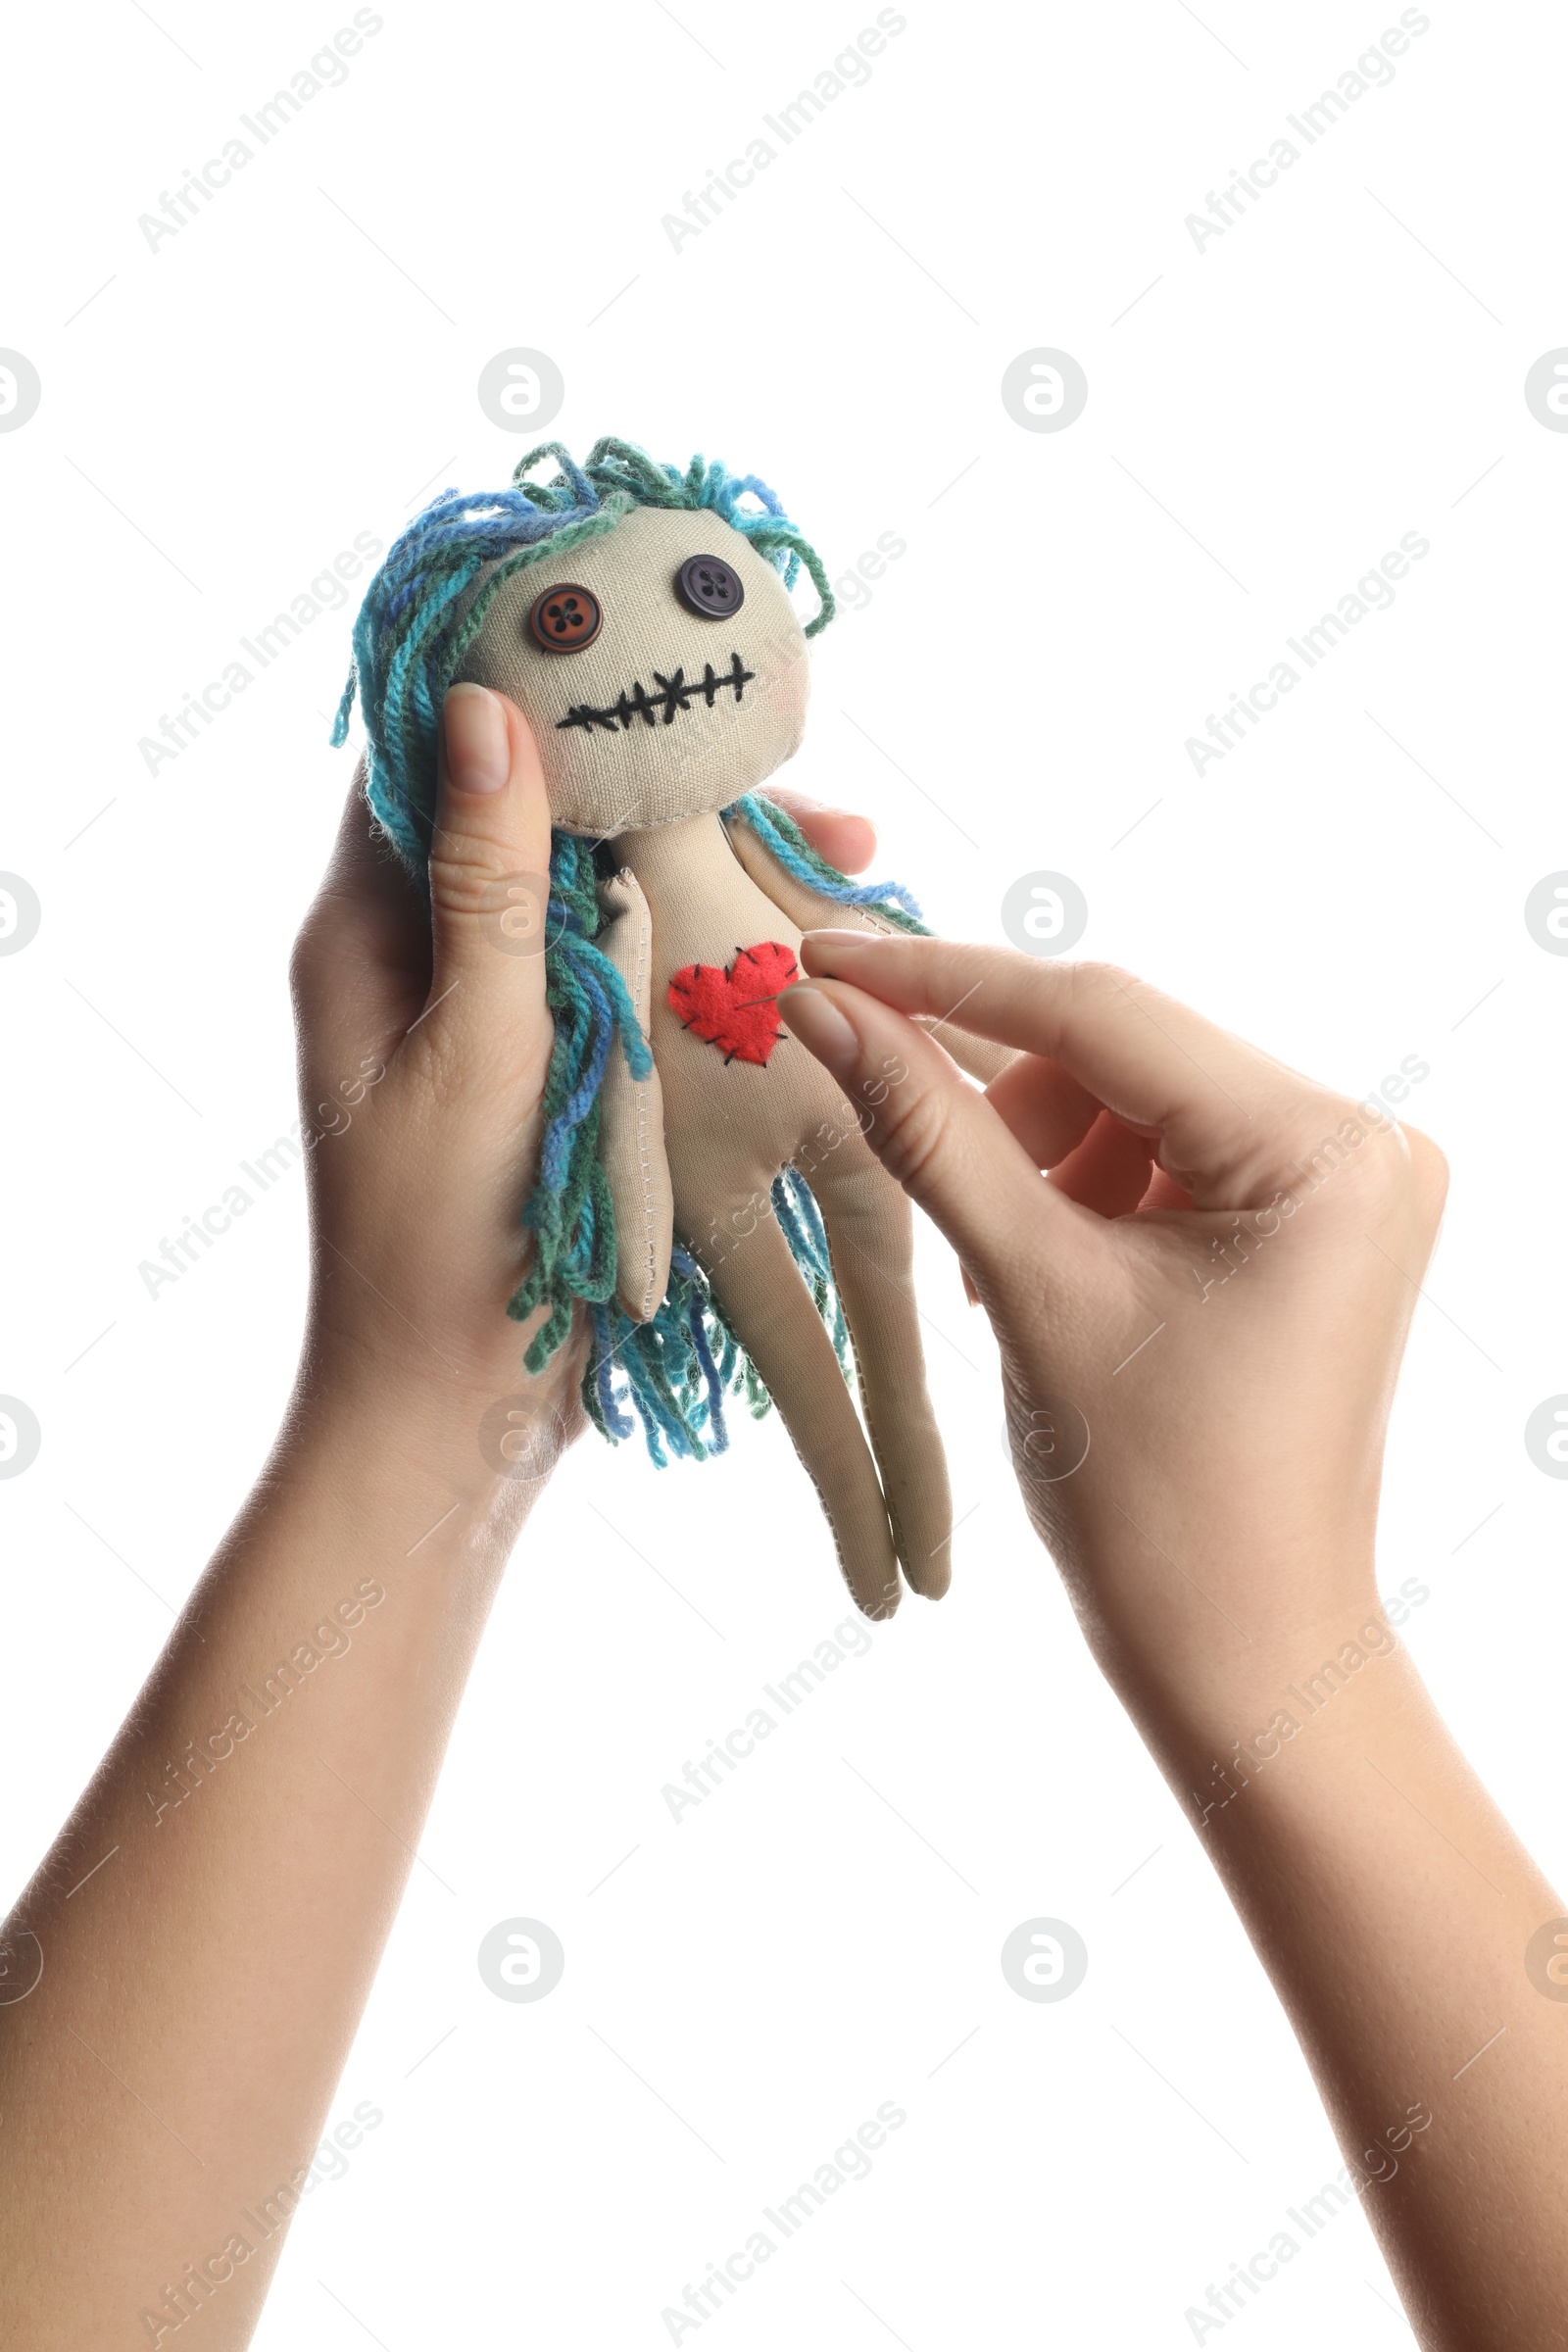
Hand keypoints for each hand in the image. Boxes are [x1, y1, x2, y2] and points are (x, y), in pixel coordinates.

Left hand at [289, 686, 882, 1451]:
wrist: (448, 1416)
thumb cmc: (437, 1245)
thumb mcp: (474, 1051)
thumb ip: (490, 887)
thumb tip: (486, 705)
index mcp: (366, 936)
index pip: (435, 762)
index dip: (530, 691)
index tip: (642, 648)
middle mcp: (426, 959)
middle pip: (545, 819)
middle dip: (665, 789)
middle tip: (798, 784)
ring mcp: (500, 1016)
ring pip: (605, 896)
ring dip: (708, 869)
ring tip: (846, 853)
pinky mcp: (563, 1072)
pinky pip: (634, 976)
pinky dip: (710, 952)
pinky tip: (810, 941)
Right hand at [778, 940, 1448, 1719]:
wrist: (1244, 1651)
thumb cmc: (1156, 1505)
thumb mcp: (1031, 1292)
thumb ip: (928, 1131)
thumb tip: (824, 1006)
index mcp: (1323, 1151)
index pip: (1102, 1013)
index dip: (943, 984)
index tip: (822, 958)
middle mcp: (1359, 1142)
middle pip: (1120, 1052)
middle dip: (1002, 1104)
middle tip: (896, 1141)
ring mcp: (1341, 1181)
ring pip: (1129, 1100)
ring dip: (1038, 1161)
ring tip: (1004, 1275)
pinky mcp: (1308, 1218)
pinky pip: (1163, 1153)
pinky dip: (1082, 1195)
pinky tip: (1042, 1271)